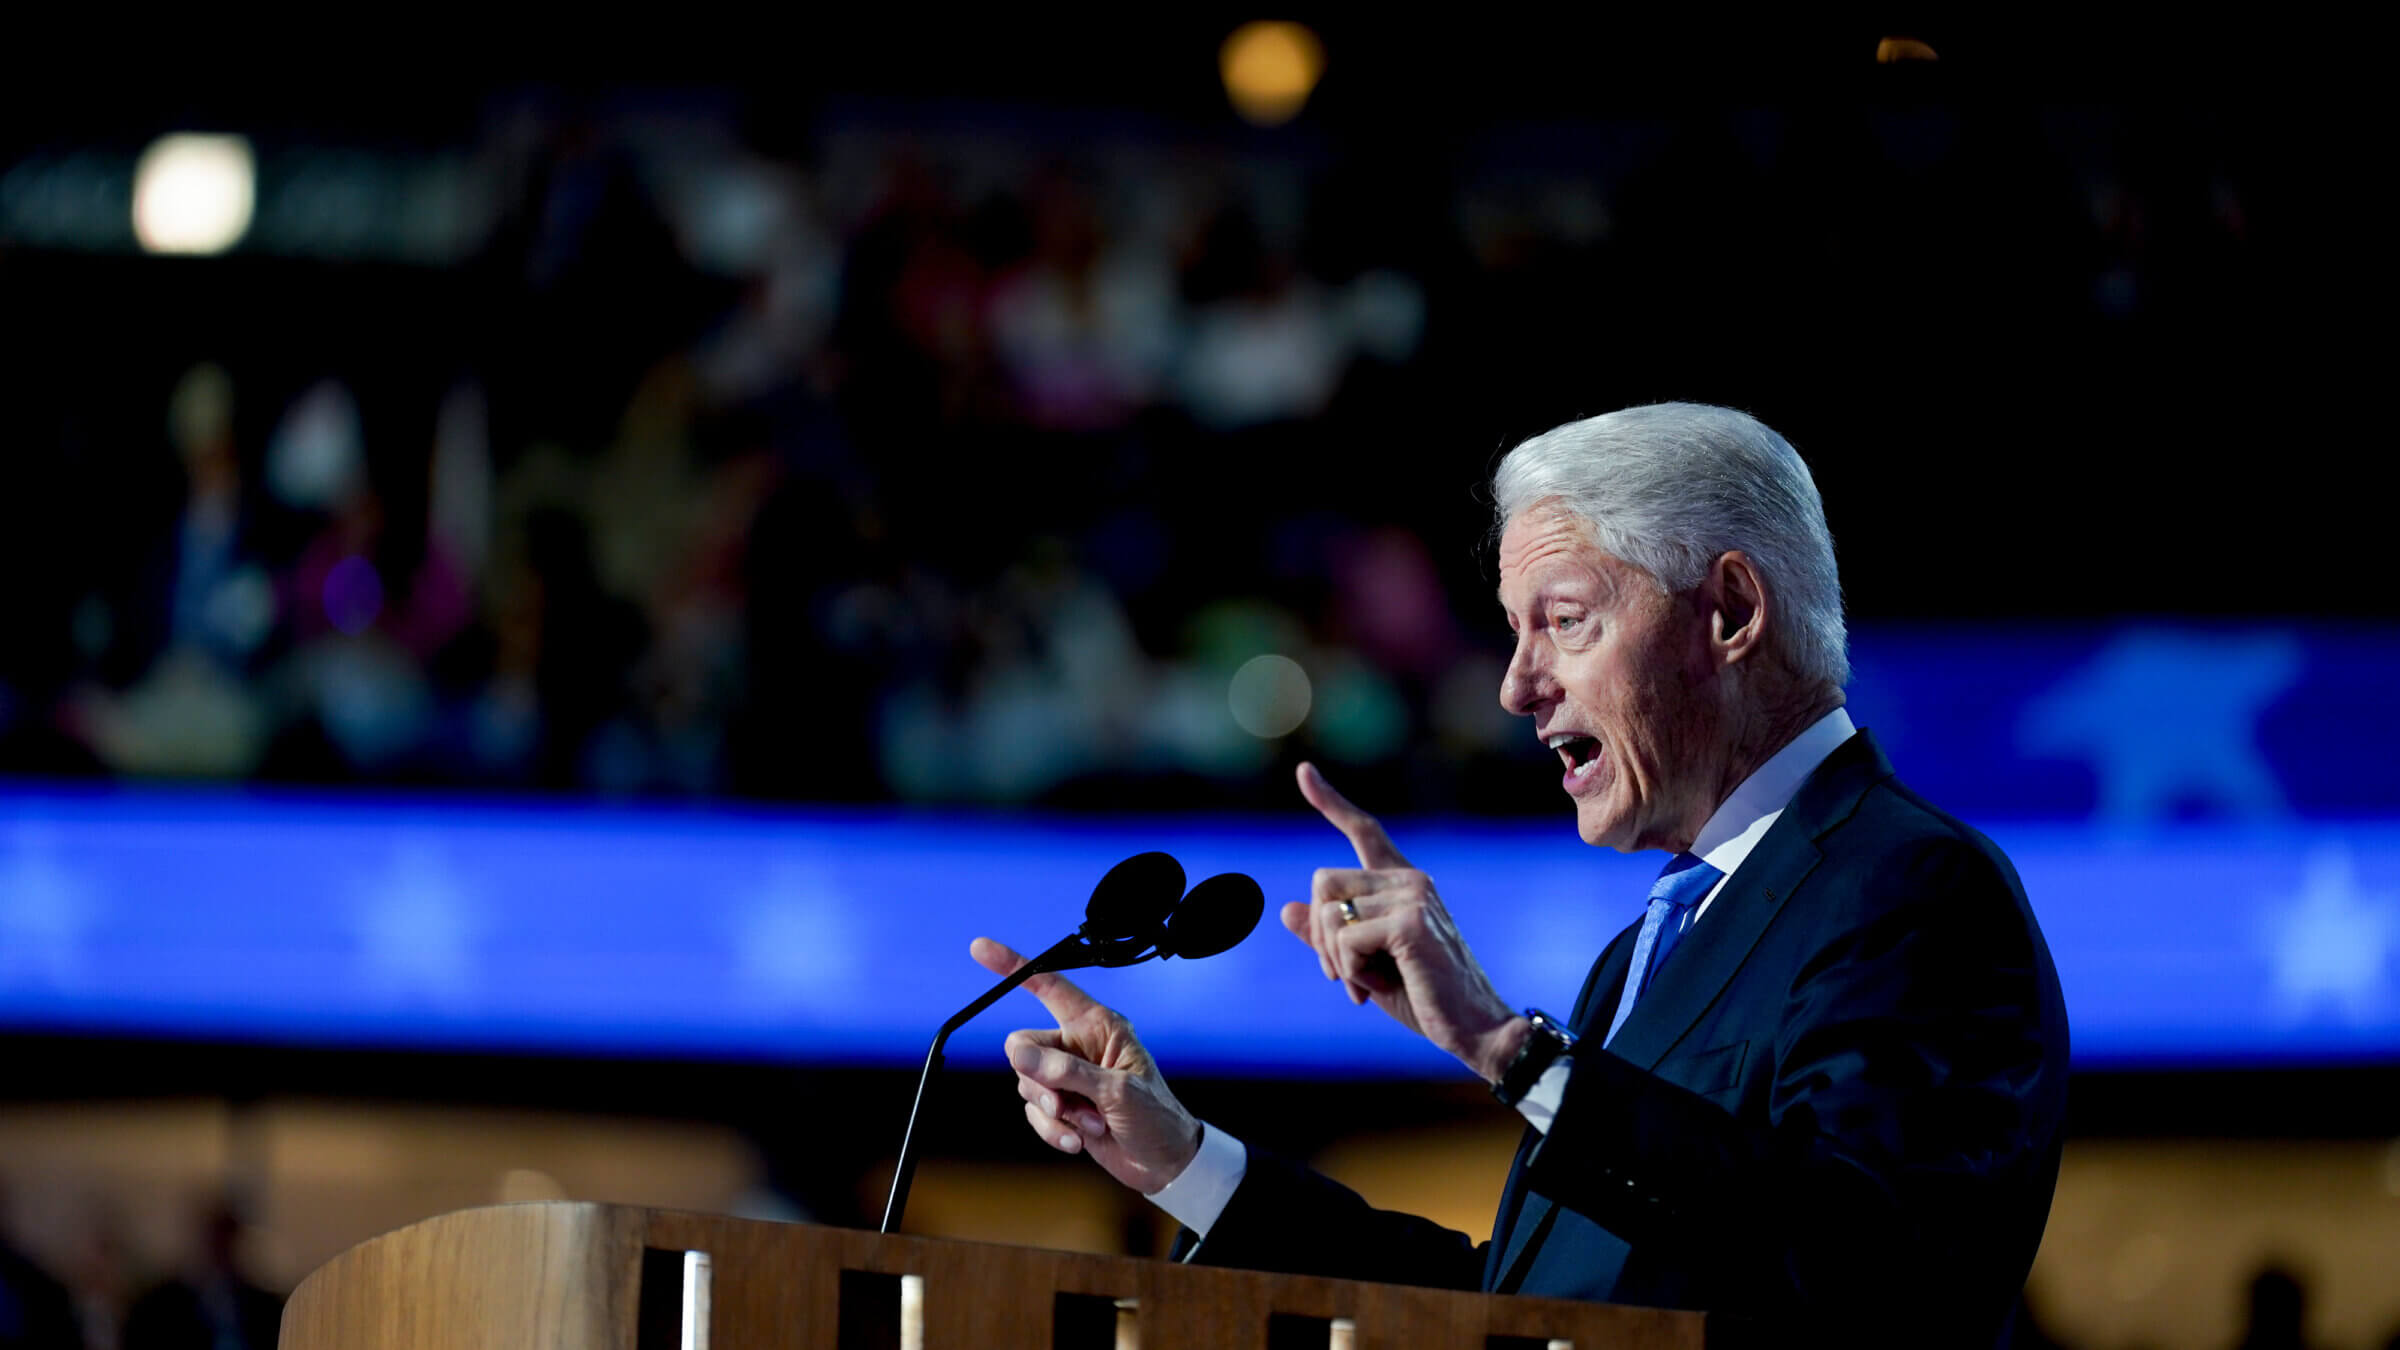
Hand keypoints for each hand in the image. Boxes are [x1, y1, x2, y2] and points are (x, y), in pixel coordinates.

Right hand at [971, 937, 1202, 1194]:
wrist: (1163, 1163)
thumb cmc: (1156, 1116)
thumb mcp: (1117, 1091)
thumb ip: (1066, 1071)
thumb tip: (1018, 1054)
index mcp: (1097, 1025)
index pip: (1048, 985)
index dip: (1013, 966)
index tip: (980, 949)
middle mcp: (1077, 1045)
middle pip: (1024, 1047)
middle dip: (1039, 1080)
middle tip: (1063, 1102)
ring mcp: (1067, 1077)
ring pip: (1026, 1083)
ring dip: (1055, 1111)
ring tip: (1090, 1124)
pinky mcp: (1061, 1106)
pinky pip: (1034, 1112)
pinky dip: (1052, 1130)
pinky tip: (1078, 1141)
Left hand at [1289, 762, 1522, 1080]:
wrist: (1473, 1030)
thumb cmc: (1423, 998)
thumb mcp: (1365, 965)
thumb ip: (1330, 937)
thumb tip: (1286, 909)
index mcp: (1402, 883)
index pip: (1363, 831)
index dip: (1330, 802)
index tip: (1304, 771)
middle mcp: (1410, 879)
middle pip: (1323, 883)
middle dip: (1320, 937)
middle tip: (1341, 976)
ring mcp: (1412, 896)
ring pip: (1329, 913)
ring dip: (1335, 960)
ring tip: (1366, 986)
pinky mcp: (1410, 923)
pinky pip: (1345, 940)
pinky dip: (1349, 972)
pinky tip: (1376, 988)